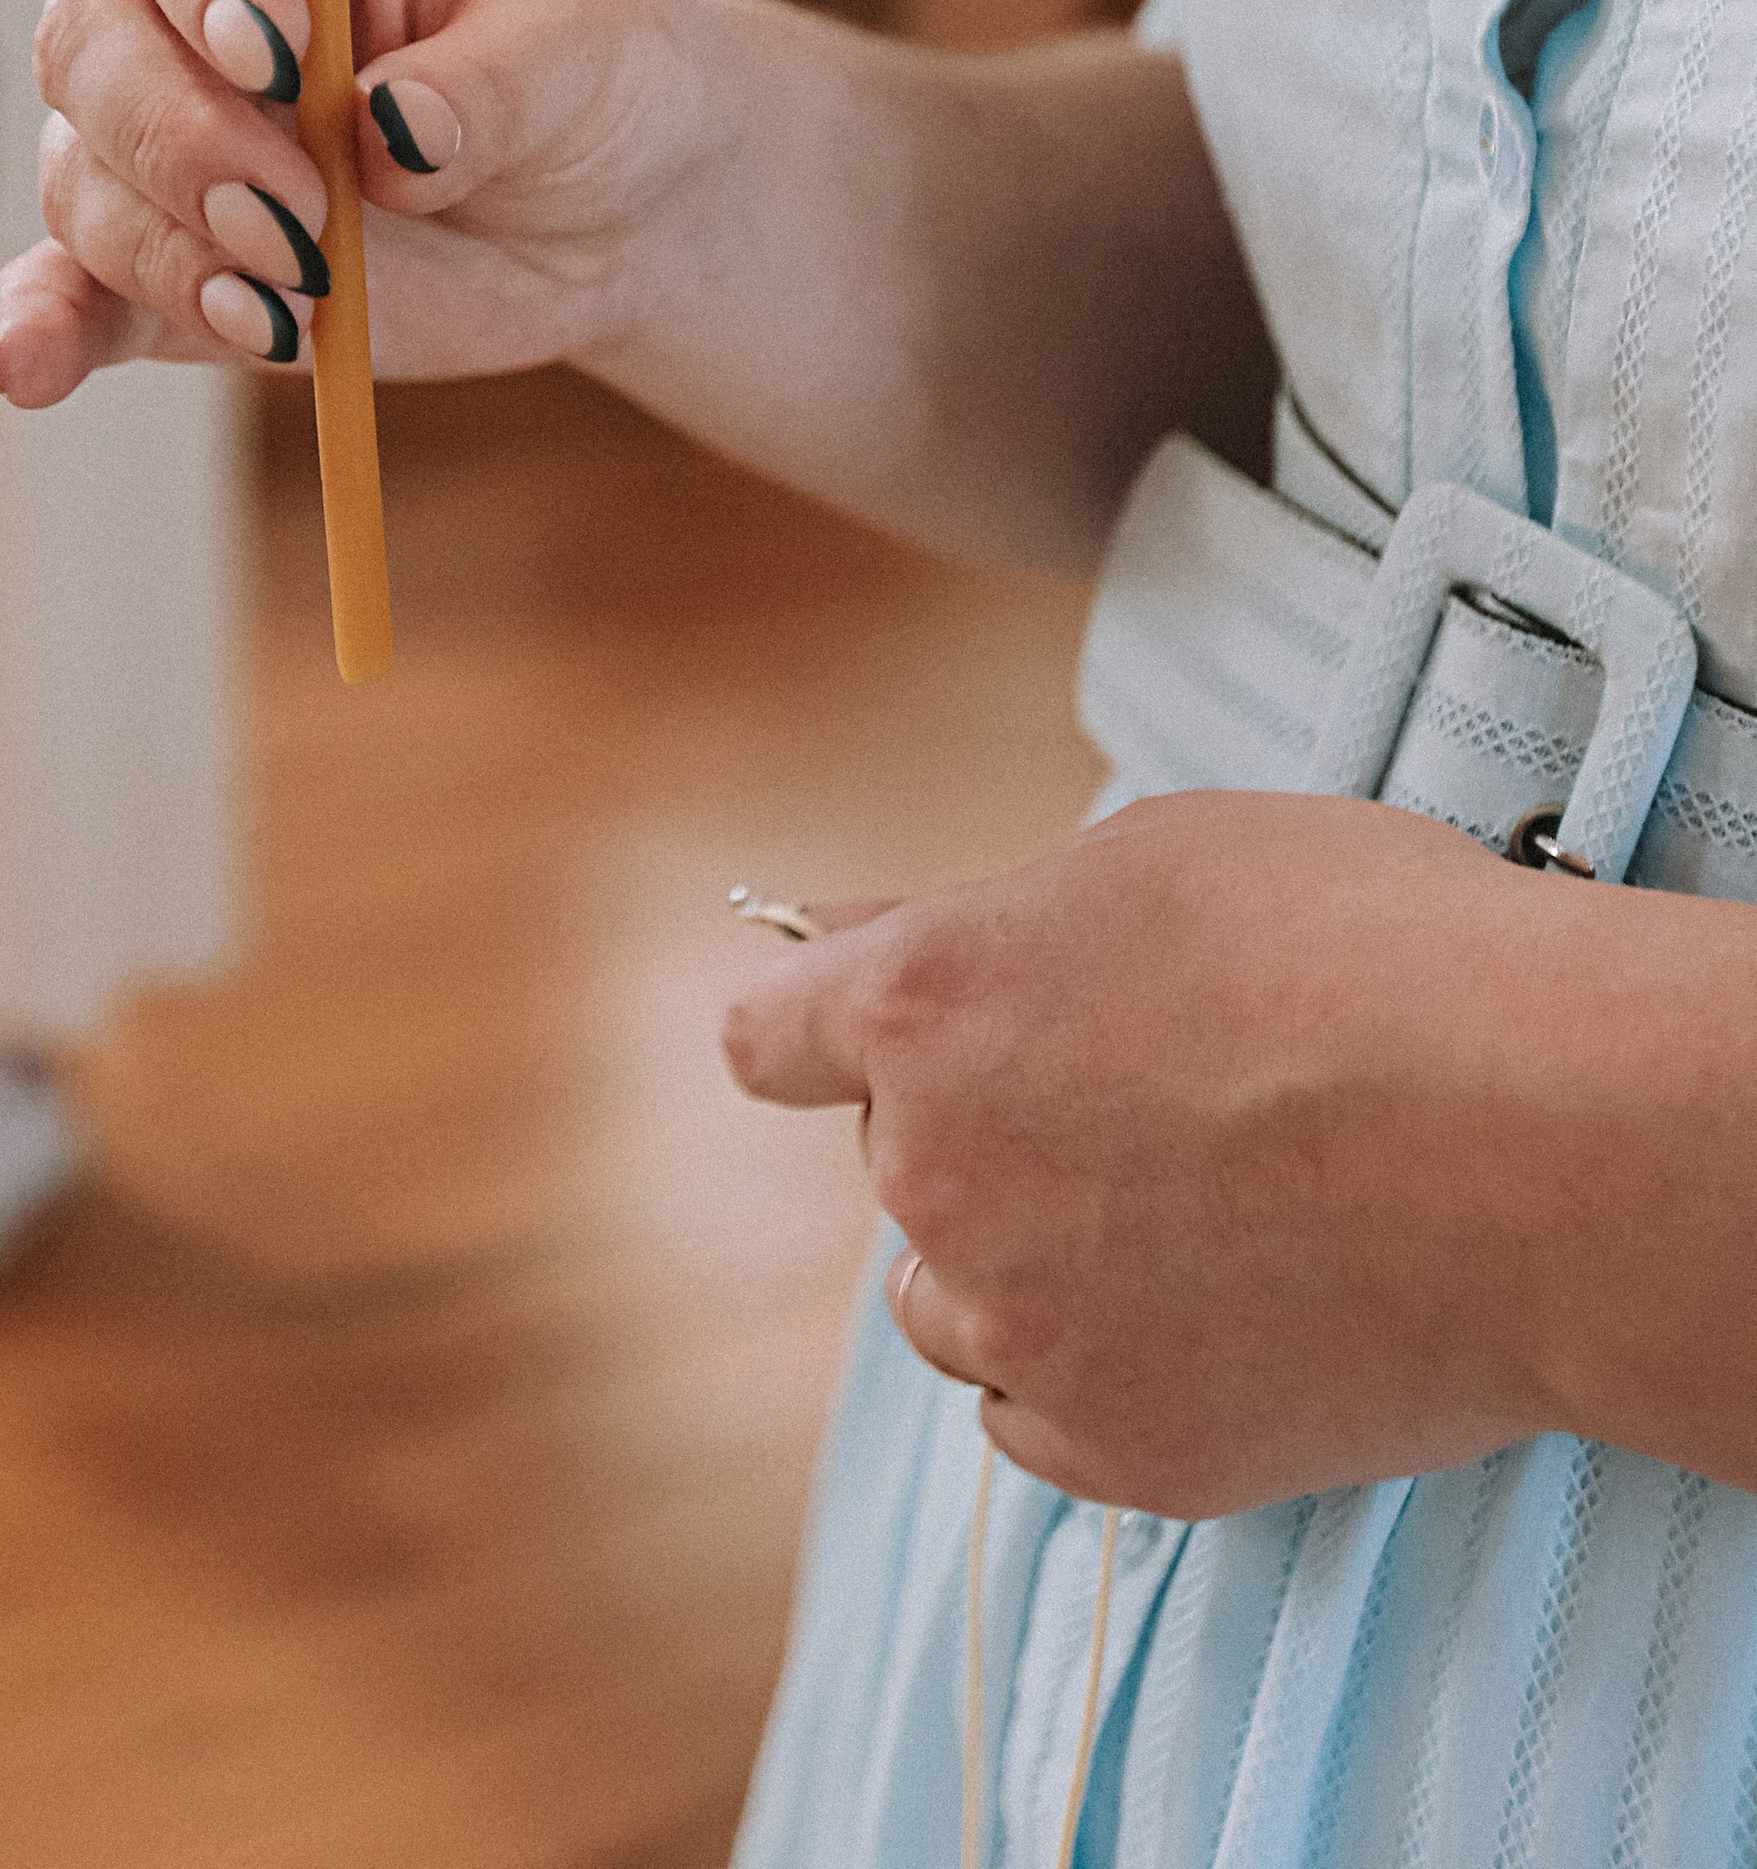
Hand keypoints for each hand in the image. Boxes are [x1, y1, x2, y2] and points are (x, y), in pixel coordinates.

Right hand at [0, 0, 722, 401]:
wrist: (603, 202)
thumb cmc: (584, 68)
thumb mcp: (574, 51)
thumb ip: (484, 86)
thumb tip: (390, 135)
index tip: (278, 52)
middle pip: (94, 36)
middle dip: (184, 138)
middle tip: (299, 222)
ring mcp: (162, 123)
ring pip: (85, 168)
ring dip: (172, 247)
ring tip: (295, 306)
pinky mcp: (167, 252)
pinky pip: (70, 288)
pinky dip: (43, 328)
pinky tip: (33, 367)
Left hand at [722, 792, 1585, 1517]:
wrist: (1543, 1141)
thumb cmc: (1367, 953)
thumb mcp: (1148, 859)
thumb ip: (976, 920)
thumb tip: (852, 935)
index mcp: (923, 1006)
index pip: (766, 1039)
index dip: (822, 1032)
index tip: (873, 1040)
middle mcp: (937, 1173)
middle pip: (894, 1164)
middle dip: (981, 1131)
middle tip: (1146, 1100)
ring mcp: (1023, 1327)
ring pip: (956, 1303)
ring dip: (1028, 1265)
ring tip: (1197, 1211)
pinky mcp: (1122, 1450)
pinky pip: (1043, 1416)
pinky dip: (1102, 1372)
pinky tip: (1218, 1309)